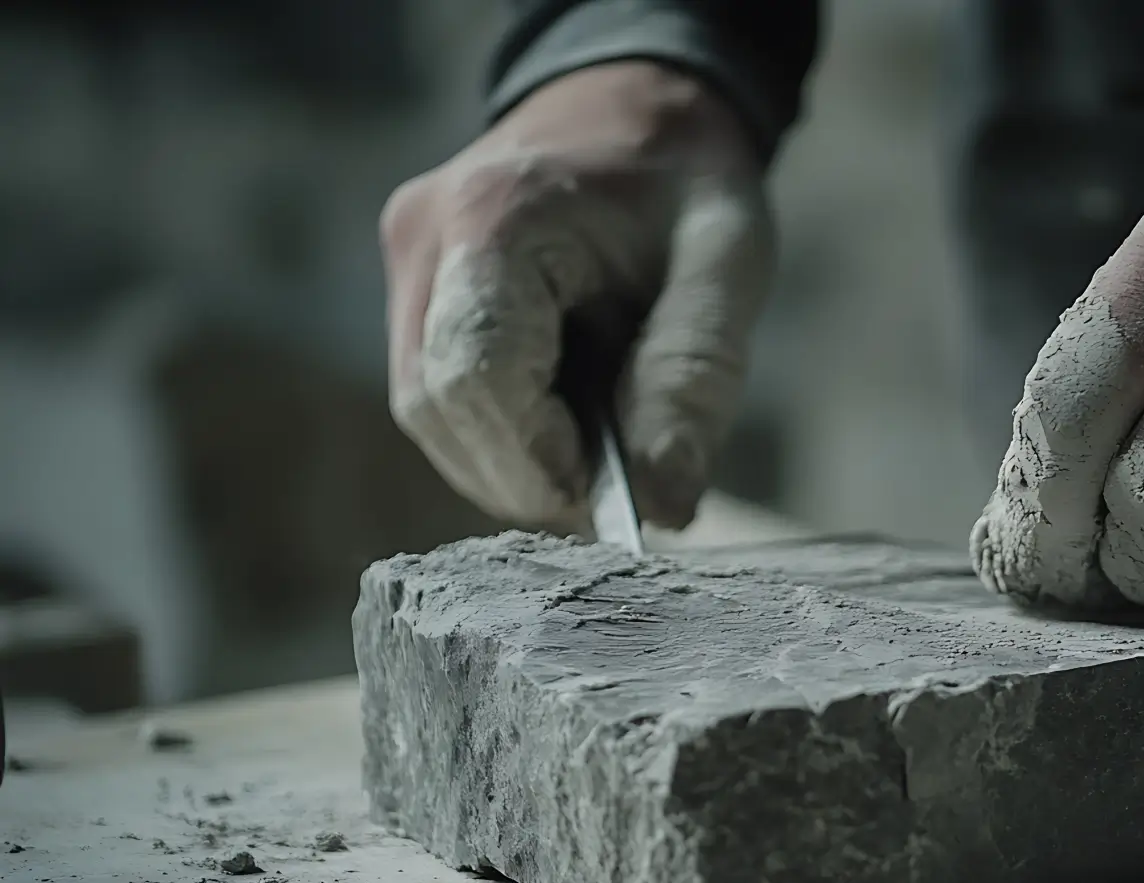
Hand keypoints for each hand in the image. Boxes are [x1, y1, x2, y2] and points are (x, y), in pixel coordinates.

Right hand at [381, 62, 772, 533]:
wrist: (635, 103)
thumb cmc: (684, 179)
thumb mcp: (724, 262)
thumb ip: (695, 375)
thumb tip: (664, 505)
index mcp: (496, 218)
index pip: (473, 375)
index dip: (535, 458)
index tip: (614, 494)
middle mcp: (425, 240)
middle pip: (438, 408)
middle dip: (528, 472)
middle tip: (622, 487)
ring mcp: (406, 265)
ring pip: (429, 414)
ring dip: (515, 460)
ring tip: (603, 444)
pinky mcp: (411, 292)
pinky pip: (438, 396)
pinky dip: (505, 434)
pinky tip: (568, 420)